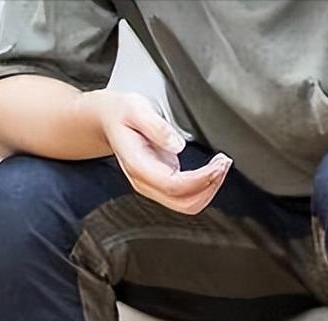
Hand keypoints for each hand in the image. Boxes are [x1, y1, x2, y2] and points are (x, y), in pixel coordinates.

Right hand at [82, 90, 230, 214]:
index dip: (202, 179)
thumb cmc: (119, 112)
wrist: (104, 120)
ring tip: (221, 165)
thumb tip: (176, 145)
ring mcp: (152, 186)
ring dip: (210, 189)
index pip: (175, 186)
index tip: (219, 162)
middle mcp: (144, 182)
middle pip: (184, 203)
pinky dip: (204, 188)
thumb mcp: (135, 108)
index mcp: (138, 165)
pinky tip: (212, 170)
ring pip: (187, 205)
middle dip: (210, 187)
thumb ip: (156, 126)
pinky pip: (186, 197)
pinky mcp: (161, 183)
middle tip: (223, 162)